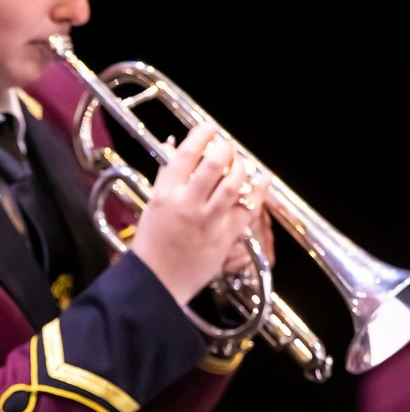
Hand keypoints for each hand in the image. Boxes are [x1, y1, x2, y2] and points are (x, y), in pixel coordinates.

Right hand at [130, 122, 268, 304]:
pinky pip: (248, 208)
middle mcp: (186, 204)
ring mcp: (207, 220)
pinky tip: (261, 180)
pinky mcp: (224, 237)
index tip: (208, 129)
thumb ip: (165, 177)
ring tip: (239, 163)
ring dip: (241, 167)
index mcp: (164, 195)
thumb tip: (173, 148)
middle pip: (214, 163)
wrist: (155, 282)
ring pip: (234, 183)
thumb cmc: (150, 246)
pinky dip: (258, 191)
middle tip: (226, 146)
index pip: (185, 154)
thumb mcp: (151, 206)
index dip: (201, 135)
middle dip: (225, 148)